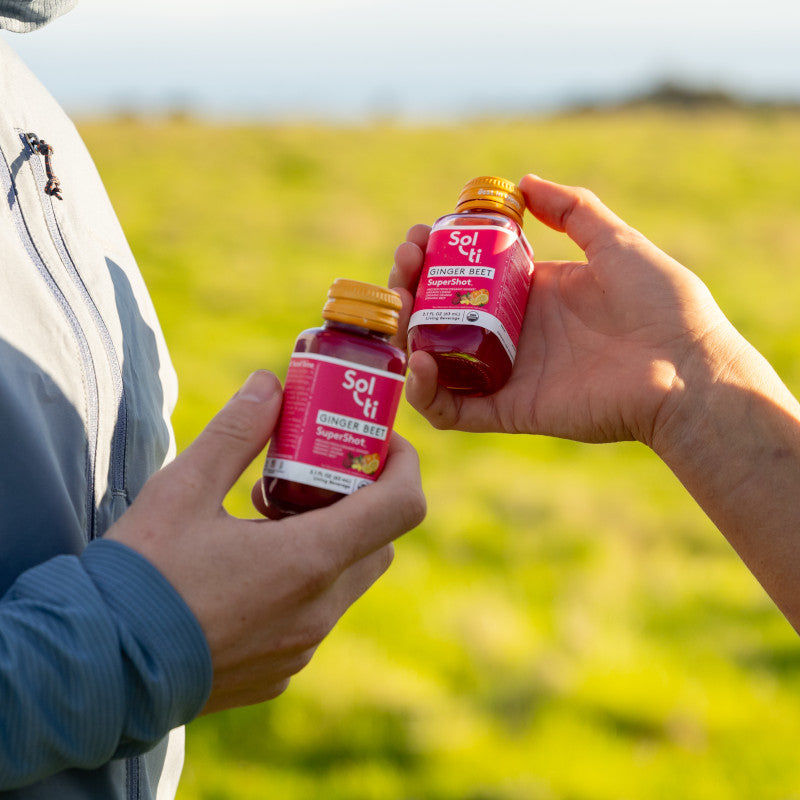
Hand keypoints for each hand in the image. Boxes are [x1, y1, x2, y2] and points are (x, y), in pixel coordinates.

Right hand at [107, 370, 424, 712]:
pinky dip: (305, 584)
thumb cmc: (140, 576)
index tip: (380, 443)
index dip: (403, 465)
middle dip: (360, 502)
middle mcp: (318, 610)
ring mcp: (301, 647)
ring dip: (330, 542)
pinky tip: (251, 570)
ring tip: (269, 519)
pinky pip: (314, 617)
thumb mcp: (183, 488)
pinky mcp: (280, 670)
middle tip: (312, 476)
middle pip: (378, 542)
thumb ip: (236, 432)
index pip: (402, 506)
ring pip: (347, 581)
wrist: (95, 671)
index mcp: (308, 560)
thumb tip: (270, 385)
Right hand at [390, 174, 735, 447]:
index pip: (464, 274)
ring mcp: (507, 373)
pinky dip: (425, 393)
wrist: (688, 368)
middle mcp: (511, 332)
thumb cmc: (663, 304)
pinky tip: (420, 359)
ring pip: (435, 359)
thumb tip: (524, 182)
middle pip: (440, 312)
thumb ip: (573, 209)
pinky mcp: (509, 410)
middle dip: (411, 285)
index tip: (422, 234)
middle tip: (405, 261)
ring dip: (405, 334)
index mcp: (532, 293)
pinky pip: (452, 410)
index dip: (435, 255)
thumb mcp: (616, 242)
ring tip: (401, 304)